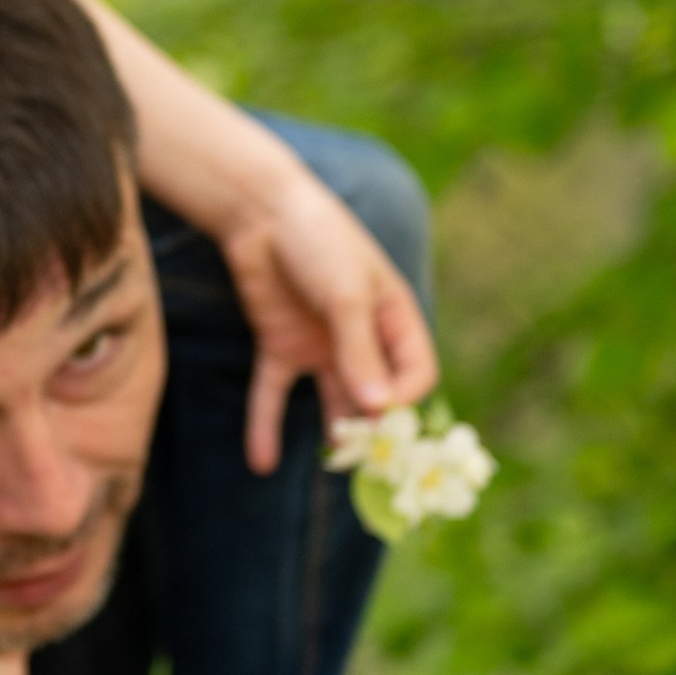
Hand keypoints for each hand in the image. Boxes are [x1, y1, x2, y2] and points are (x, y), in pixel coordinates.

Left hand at [217, 160, 437, 474]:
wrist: (260, 211)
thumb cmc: (319, 240)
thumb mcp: (345, 294)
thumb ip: (358, 351)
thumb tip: (378, 409)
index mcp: (394, 320)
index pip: (415, 375)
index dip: (403, 399)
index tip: (382, 413)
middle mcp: (362, 340)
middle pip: (377, 396)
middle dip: (374, 427)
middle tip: (363, 459)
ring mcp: (321, 347)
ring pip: (332, 402)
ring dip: (332, 432)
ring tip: (331, 462)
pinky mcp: (281, 347)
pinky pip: (274, 395)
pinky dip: (265, 427)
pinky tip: (261, 463)